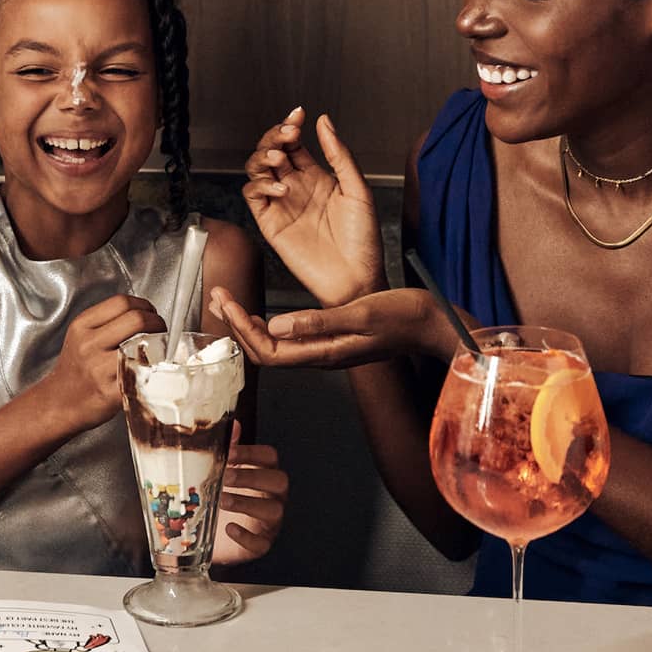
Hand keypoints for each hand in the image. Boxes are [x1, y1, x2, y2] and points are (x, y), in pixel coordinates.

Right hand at [42, 295, 164, 431]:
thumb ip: (107, 321)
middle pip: (136, 320)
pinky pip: (143, 374)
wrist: (60, 403)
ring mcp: (100, 369)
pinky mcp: (112, 392)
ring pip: (143, 345)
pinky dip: (154, 369)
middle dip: (156, 322)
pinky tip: (152, 369)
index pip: (122, 302)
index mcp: (82, 326)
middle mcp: (89, 344)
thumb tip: (144, 313)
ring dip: (159, 345)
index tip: (150, 312)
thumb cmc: (76, 370)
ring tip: (158, 348)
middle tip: (160, 329)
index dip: (143, 305)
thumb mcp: (81, 336)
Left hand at [209, 285, 440, 369]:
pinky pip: (288, 338)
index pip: (268, 351)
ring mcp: (325, 349)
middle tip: (217, 296)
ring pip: (274, 344)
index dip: (241, 329)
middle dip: (235, 325)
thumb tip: (277, 325)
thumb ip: (320, 322)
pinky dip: (265, 323)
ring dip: (247, 323)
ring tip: (228, 301)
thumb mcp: (362, 314)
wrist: (433, 324)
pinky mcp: (330, 338)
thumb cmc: (405, 318)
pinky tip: (258, 311)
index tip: (226, 302)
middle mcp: (321, 355)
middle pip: (264, 350)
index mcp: (325, 353)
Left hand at [212, 421, 287, 564]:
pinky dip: (246, 537)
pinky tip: (229, 529)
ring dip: (247, 504)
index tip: (228, 454)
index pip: (269, 457)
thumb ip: (229, 449)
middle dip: (252, 477)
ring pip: (273, 510)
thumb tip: (233, 425)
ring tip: (222, 501)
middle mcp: (272, 495)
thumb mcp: (222, 473)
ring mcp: (269, 521)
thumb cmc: (221, 497)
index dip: (251, 453)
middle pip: (278, 481)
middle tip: (225, 478)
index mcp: (264, 473)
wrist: (210, 535)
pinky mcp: (260, 544)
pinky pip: (262, 543)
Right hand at [243, 108, 383, 306]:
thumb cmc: (363, 241)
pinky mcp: (270, 224)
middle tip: (286, 133)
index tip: (298, 114)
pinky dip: (260, 186)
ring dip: (262, 158)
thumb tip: (325, 122)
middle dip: (273, 137)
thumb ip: (339, 155)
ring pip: (257, 170)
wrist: (356, 279)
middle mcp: (296, 188)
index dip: (291, 126)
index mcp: (317, 177)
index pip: (294, 143)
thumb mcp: (358, 190)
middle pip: (271, 152)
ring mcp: (281, 205)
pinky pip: (254, 197)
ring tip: (278, 159)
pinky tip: (281, 189)